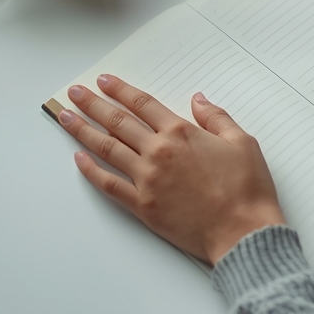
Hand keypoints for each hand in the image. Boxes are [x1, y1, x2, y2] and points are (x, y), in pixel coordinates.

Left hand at [59, 74, 284, 265]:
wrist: (243, 232)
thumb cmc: (247, 189)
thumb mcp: (242, 142)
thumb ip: (216, 117)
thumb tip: (198, 99)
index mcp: (182, 132)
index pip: (143, 104)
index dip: (121, 90)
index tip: (104, 82)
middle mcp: (159, 151)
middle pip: (118, 121)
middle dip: (93, 104)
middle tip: (75, 93)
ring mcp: (147, 179)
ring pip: (106, 148)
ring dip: (83, 130)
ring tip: (66, 117)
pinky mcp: (143, 206)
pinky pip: (109, 185)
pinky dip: (91, 171)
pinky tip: (78, 159)